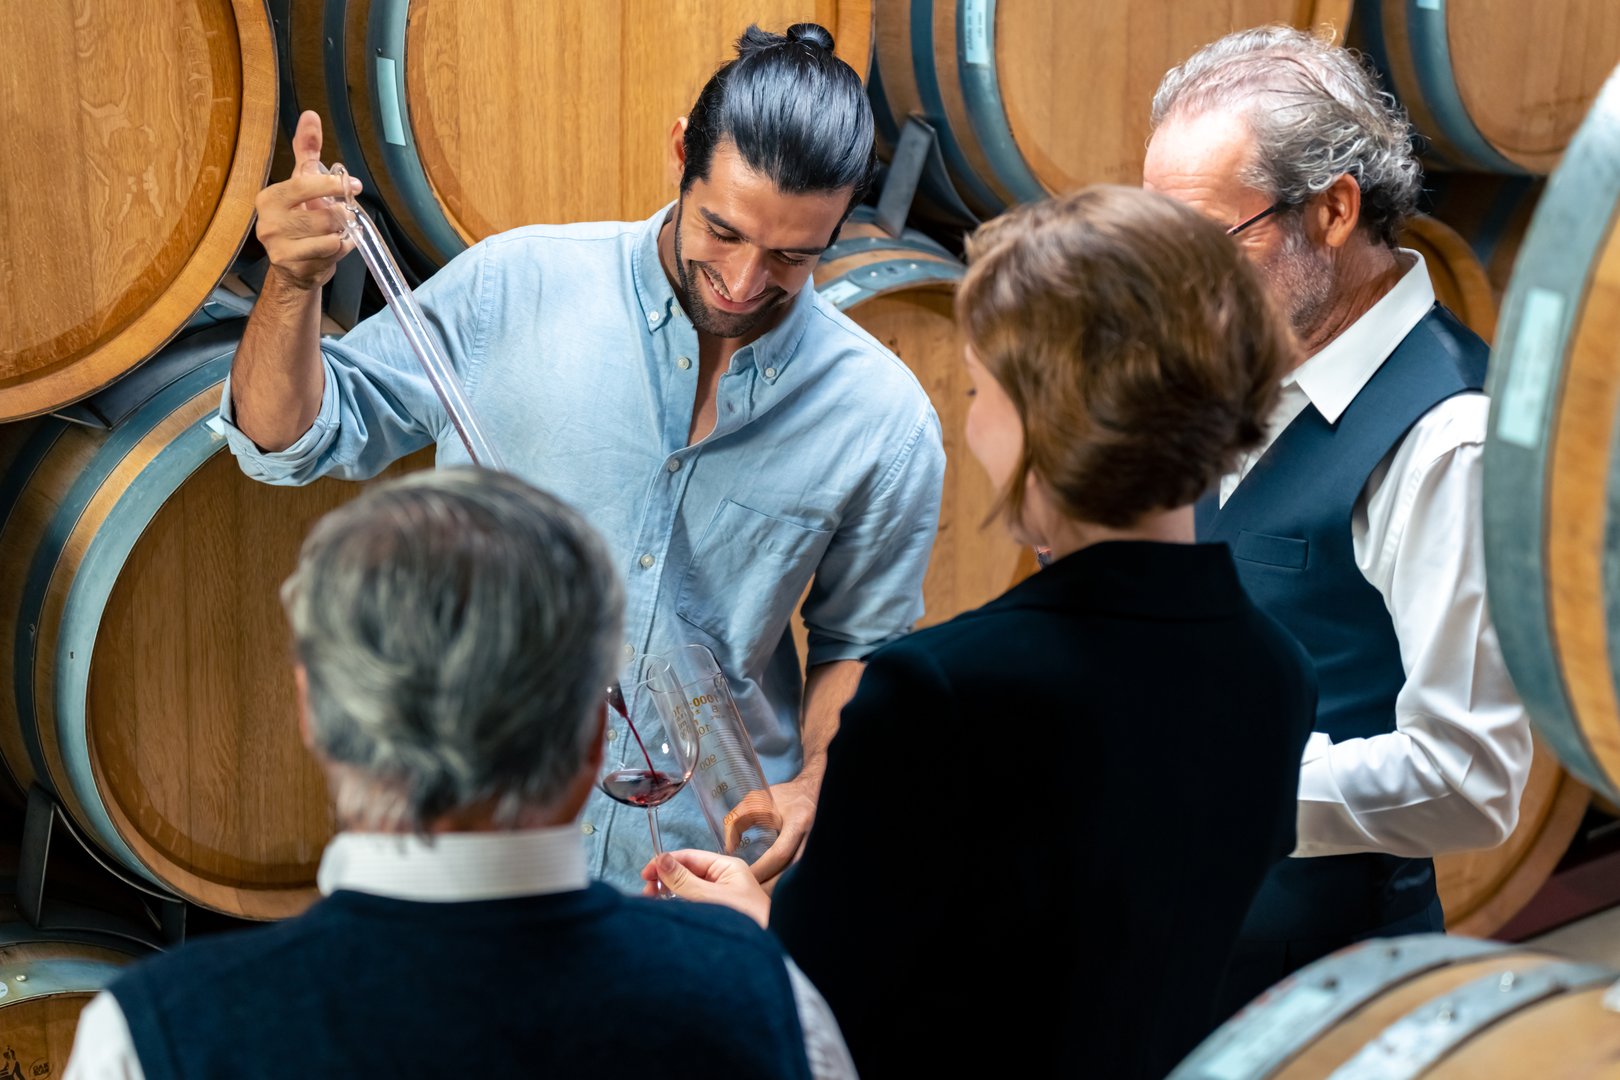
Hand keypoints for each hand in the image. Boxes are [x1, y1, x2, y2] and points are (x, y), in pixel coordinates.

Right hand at [253, 111, 361, 291]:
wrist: (294, 269)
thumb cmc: (300, 222)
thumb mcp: (302, 184)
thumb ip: (307, 151)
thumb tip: (311, 115)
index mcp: (270, 198)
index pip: (306, 185)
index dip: (334, 185)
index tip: (354, 185)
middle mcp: (269, 222)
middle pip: (325, 214)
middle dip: (340, 216)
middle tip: (341, 217)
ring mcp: (280, 247)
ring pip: (331, 234)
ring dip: (341, 234)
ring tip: (332, 234)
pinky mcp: (294, 267)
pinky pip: (333, 253)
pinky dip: (341, 250)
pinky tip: (330, 249)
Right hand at [642, 850, 770, 926]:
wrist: (769, 955)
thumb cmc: (749, 922)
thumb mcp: (711, 898)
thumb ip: (684, 880)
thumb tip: (661, 859)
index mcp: (727, 868)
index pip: (690, 857)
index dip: (665, 863)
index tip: (645, 875)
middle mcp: (725, 879)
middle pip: (688, 872)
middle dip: (666, 880)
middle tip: (647, 895)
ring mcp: (722, 898)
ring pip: (689, 890)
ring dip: (671, 895)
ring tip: (654, 905)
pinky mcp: (719, 915)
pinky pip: (695, 905)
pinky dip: (681, 907)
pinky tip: (671, 914)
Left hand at [746, 775, 817, 887]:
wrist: (815, 792)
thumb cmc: (783, 797)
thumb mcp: (757, 800)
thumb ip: (738, 820)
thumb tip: (729, 847)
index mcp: (798, 821)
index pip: (780, 853)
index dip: (762, 869)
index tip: (745, 877)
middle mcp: (814, 836)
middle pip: (792, 871)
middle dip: (770, 887)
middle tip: (750, 896)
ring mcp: (820, 847)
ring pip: (800, 877)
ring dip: (781, 890)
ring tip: (761, 896)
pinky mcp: (821, 855)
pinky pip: (804, 874)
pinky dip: (790, 885)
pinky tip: (777, 890)